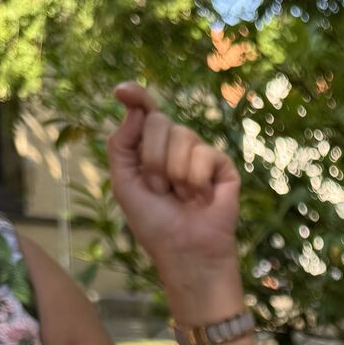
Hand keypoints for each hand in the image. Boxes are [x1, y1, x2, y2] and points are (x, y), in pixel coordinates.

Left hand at [107, 84, 240, 295]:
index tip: (121, 92)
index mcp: (149, 149)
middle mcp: (175, 147)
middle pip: (158, 121)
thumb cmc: (155, 224)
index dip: (135, 97)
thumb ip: (121, 145)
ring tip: (182, 197)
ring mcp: (199, 154)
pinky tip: (202, 199)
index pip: (143, 113)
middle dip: (153, 158)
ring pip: (182, 135)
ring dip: (174, 173)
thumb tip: (135, 108)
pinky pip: (204, 154)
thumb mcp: (124, 184)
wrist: (185, 252)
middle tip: (159, 189)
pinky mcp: (222, 166)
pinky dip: (196, 180)